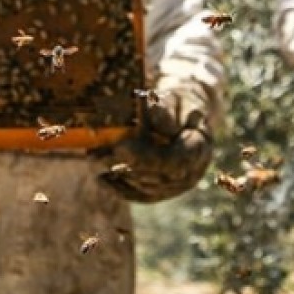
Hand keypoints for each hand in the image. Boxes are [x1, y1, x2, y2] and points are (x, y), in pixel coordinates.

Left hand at [98, 82, 212, 202]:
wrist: (183, 115)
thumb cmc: (178, 102)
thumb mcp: (177, 97)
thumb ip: (168, 108)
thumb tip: (158, 123)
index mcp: (200, 147)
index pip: (175, 159)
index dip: (147, 157)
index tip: (120, 147)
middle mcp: (192, 171)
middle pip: (158, 177)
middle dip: (126, 166)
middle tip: (99, 155)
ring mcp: (178, 185)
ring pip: (147, 188)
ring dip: (119, 176)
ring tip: (93, 160)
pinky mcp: (164, 191)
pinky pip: (141, 195)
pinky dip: (120, 189)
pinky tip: (101, 179)